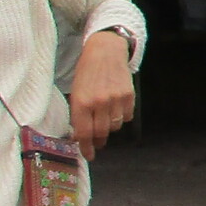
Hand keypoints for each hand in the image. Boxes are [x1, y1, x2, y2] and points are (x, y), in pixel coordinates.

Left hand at [69, 31, 135, 155]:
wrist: (105, 50)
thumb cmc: (86, 72)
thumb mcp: (76, 91)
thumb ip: (77, 113)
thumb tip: (80, 136)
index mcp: (81, 102)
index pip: (83, 133)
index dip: (86, 148)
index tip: (88, 155)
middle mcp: (99, 103)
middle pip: (101, 133)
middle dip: (98, 140)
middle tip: (97, 141)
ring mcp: (115, 99)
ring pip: (114, 126)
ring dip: (109, 127)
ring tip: (105, 118)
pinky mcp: (129, 96)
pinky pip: (126, 117)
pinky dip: (121, 117)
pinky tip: (115, 107)